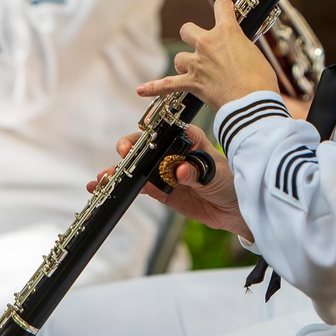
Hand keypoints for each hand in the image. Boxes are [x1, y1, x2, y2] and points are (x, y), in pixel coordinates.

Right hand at [88, 125, 251, 239]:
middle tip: (122, 155)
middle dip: (129, 148)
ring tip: (102, 178)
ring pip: (135, 165)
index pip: (164, 128)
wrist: (233, 208)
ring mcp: (162, 169)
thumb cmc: (228, 182)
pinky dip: (121, 186)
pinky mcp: (158, 188)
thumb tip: (181, 170)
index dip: (151, 127)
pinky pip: (136, 185)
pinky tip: (102, 187)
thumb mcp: (215, 175)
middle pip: (144, 144)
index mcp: (186, 137)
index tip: (141, 130)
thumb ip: (196, 173)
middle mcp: (171, 150)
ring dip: (117, 170)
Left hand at [136, 0, 280, 111]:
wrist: (252, 103)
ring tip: (194, 72)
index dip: (224, 7)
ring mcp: (197, 62)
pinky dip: (154, 87)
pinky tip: (141, 90)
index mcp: (227, 32)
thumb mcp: (256, 55)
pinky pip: (167, 84)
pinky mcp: (192, 83)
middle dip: (193, 36)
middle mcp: (208, 43)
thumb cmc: (260, 80)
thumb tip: (237, 55)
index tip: (225, 10)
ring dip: (185, 63)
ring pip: (179, 57)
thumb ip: (242, 49)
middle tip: (204, 46)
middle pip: (188, 29)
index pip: (221, 6)